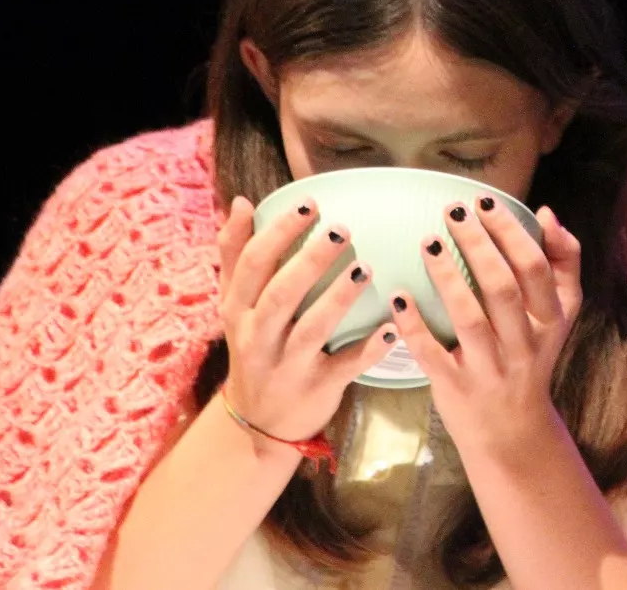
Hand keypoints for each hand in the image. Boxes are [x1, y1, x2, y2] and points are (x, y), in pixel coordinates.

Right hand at [214, 195, 398, 443]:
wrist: (258, 424)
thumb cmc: (254, 347)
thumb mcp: (235, 306)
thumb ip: (236, 256)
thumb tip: (241, 202)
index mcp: (238, 310)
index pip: (253, 265)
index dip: (279, 233)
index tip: (309, 204)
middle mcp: (258, 337)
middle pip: (280, 295)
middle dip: (309, 261)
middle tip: (341, 228)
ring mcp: (288, 366)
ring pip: (312, 330)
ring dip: (338, 298)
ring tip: (365, 267)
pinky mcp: (317, 389)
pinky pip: (345, 368)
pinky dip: (368, 350)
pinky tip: (391, 328)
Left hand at [386, 196, 583, 452]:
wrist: (514, 432)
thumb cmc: (533, 357)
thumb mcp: (561, 314)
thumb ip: (563, 262)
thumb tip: (547, 213)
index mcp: (550, 320)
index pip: (535, 269)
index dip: (511, 232)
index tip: (484, 202)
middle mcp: (523, 344)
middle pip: (502, 288)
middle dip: (478, 245)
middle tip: (453, 211)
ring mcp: (489, 368)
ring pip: (469, 319)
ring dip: (448, 278)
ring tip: (428, 241)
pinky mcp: (455, 388)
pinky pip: (432, 355)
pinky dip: (415, 326)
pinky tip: (399, 295)